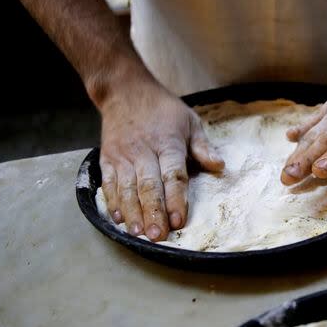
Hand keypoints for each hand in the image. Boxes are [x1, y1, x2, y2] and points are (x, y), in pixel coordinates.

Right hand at [98, 74, 223, 240]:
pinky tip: (118, 218)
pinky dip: (113, 202)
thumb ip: (202, 147)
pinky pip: (108, 183)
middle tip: (158, 236)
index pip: (173, 175)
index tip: (179, 220)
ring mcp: (122, 156)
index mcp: (168, 142)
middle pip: (148, 186)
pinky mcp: (107, 158)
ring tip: (138, 233)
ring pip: (126, 188)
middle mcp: (143, 151)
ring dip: (132, 212)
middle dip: (153, 212)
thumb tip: (219, 166)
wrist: (124, 90)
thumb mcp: (189, 120)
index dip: (176, 199)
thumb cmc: (163, 108)